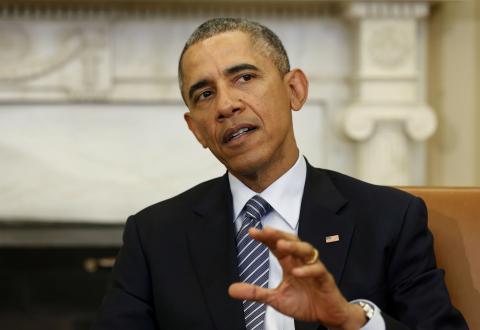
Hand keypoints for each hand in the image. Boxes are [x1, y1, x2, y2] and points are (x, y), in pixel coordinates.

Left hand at [228, 227, 366, 329]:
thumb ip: (255, 293)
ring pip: (306, 250)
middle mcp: (301, 262)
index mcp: (289, 263)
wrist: (328, 316)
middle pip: (292, 241)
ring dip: (294, 246)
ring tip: (280, 245)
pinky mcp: (325, 279)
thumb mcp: (275, 299)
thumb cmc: (304, 303)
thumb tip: (231, 289)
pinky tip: (296, 272)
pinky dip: (307, 270)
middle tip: (265, 231)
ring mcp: (314, 269)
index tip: (251, 232)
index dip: (266, 238)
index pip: (277, 246)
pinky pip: (318, 270)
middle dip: (279, 235)